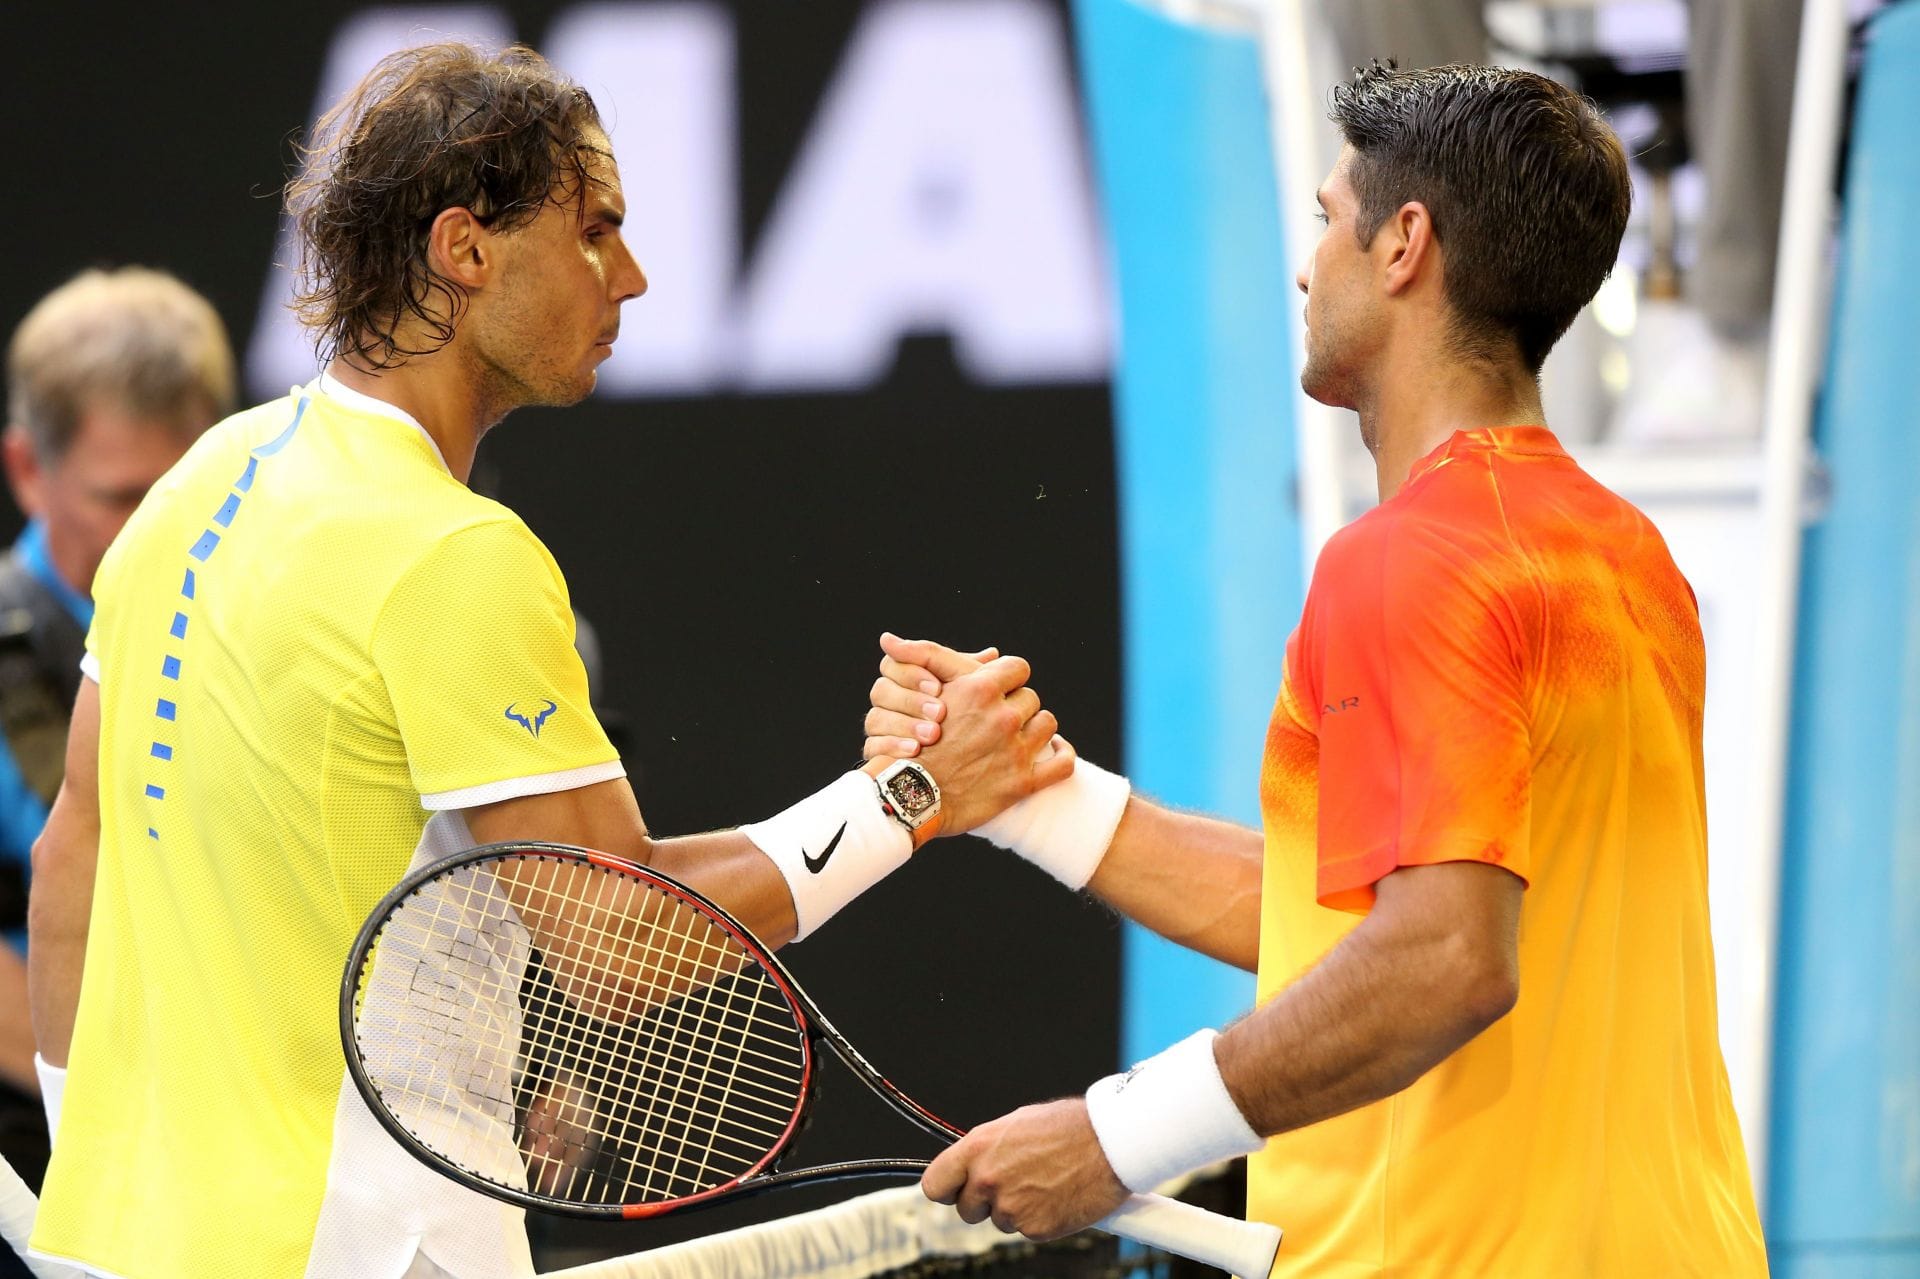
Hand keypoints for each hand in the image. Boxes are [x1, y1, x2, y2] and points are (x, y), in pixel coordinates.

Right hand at [863, 633, 992, 759]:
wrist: (955, 775)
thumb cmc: (970, 725)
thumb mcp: (974, 695)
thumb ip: (976, 673)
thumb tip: (993, 653)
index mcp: (907, 681)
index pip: (894, 664)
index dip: (913, 673)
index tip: (938, 687)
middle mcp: (890, 702)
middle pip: (881, 690)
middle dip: (912, 701)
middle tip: (940, 713)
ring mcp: (881, 729)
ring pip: (874, 718)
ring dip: (904, 724)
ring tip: (932, 735)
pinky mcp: (877, 755)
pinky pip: (872, 747)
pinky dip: (893, 747)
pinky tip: (914, 750)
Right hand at [878, 652, 1074, 834]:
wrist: (908, 794)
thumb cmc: (911, 737)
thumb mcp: (921, 689)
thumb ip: (936, 657)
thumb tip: (931, 641)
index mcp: (981, 689)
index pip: (1018, 667)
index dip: (1008, 677)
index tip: (998, 689)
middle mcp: (1002, 717)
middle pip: (1030, 698)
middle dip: (1016, 705)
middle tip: (998, 718)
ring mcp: (1015, 751)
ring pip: (1047, 724)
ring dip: (1034, 727)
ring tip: (1018, 734)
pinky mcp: (1022, 783)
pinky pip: (1063, 763)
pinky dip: (1063, 753)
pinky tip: (1055, 749)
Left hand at [922, 1098, 1128, 1239]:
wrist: (1113, 1144)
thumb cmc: (1071, 1126)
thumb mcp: (1018, 1124)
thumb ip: (991, 1148)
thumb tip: (979, 1163)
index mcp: (978, 1147)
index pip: (935, 1184)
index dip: (947, 1189)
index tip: (956, 1189)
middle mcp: (988, 1179)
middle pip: (966, 1209)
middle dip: (984, 1202)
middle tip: (1014, 1184)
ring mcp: (1011, 1207)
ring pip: (1000, 1220)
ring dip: (1017, 1208)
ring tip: (1046, 1182)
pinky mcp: (1035, 1229)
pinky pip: (1027, 1230)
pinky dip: (1041, 1218)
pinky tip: (1059, 1196)